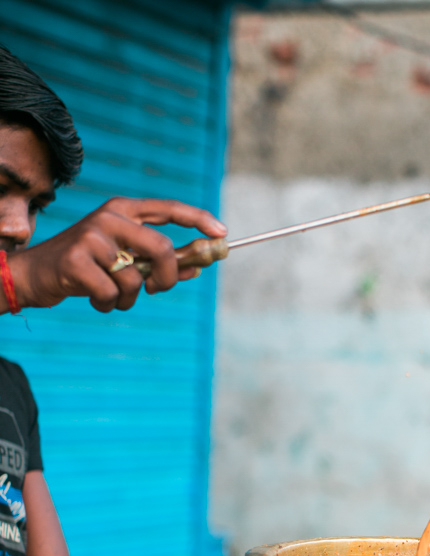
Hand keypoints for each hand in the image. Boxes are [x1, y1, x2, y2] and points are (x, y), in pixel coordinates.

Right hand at [6, 197, 225, 312]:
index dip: (198, 219)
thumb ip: (157, 260)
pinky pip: (112, 294)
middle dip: (168, 277)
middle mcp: (109, 217)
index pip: (168, 208)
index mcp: (124, 210)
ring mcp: (91, 237)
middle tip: (158, 290)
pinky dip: (108, 305)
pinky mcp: (76, 260)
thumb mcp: (124, 258)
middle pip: (161, 249)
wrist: (38, 273)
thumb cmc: (88, 266)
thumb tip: (197, 267)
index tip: (222, 233)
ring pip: (135, 279)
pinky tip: (95, 299)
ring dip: (129, 299)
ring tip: (113, 296)